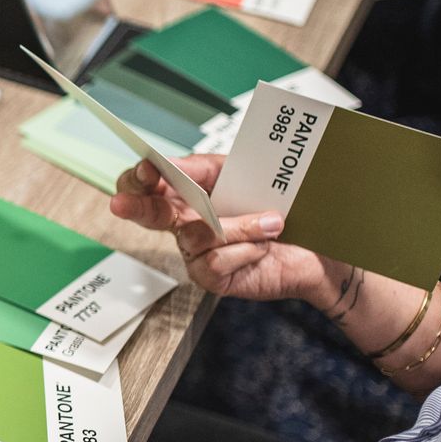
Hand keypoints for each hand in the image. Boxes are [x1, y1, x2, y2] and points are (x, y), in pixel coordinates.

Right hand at [109, 155, 340, 306]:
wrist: (318, 248)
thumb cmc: (279, 205)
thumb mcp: (241, 173)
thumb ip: (203, 167)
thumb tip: (170, 163)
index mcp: (187, 195)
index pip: (148, 186)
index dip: (139, 179)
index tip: (147, 169)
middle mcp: (185, 224)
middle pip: (148, 214)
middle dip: (135, 205)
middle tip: (121, 203)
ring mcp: (195, 253)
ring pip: (195, 236)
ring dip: (238, 226)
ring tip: (273, 223)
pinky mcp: (212, 278)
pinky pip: (213, 262)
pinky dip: (245, 250)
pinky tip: (264, 248)